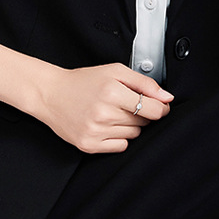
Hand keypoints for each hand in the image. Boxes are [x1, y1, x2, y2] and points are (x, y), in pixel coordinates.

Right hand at [36, 62, 173, 153]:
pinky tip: (107, 126)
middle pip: (144, 122)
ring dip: (130, 125)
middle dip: (141, 114)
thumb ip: (144, 83)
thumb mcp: (115, 71)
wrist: (51, 94)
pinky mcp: (89, 145)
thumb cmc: (83, 81)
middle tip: (125, 104)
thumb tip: (167, 98)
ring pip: (134, 135)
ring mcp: (95, 131)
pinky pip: (120, 146)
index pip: (153, 109)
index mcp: (112, 91)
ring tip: (113, 113)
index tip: (158, 105)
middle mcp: (103, 113)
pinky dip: (119, 138)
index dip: (160, 108)